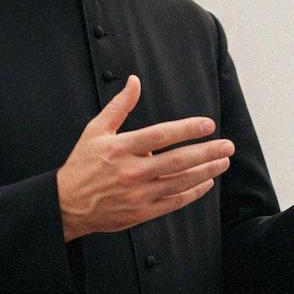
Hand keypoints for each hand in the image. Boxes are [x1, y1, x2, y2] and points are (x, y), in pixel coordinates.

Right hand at [56, 75, 234, 241]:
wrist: (66, 205)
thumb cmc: (82, 164)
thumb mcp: (96, 130)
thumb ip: (119, 106)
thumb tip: (134, 81)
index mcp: (121, 148)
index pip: (160, 135)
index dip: (187, 129)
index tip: (208, 124)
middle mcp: (131, 171)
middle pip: (177, 161)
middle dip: (207, 152)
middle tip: (227, 145)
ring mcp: (137, 194)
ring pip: (179, 182)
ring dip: (206, 171)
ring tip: (223, 161)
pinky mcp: (141, 212)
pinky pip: (173, 202)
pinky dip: (192, 192)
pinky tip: (206, 182)